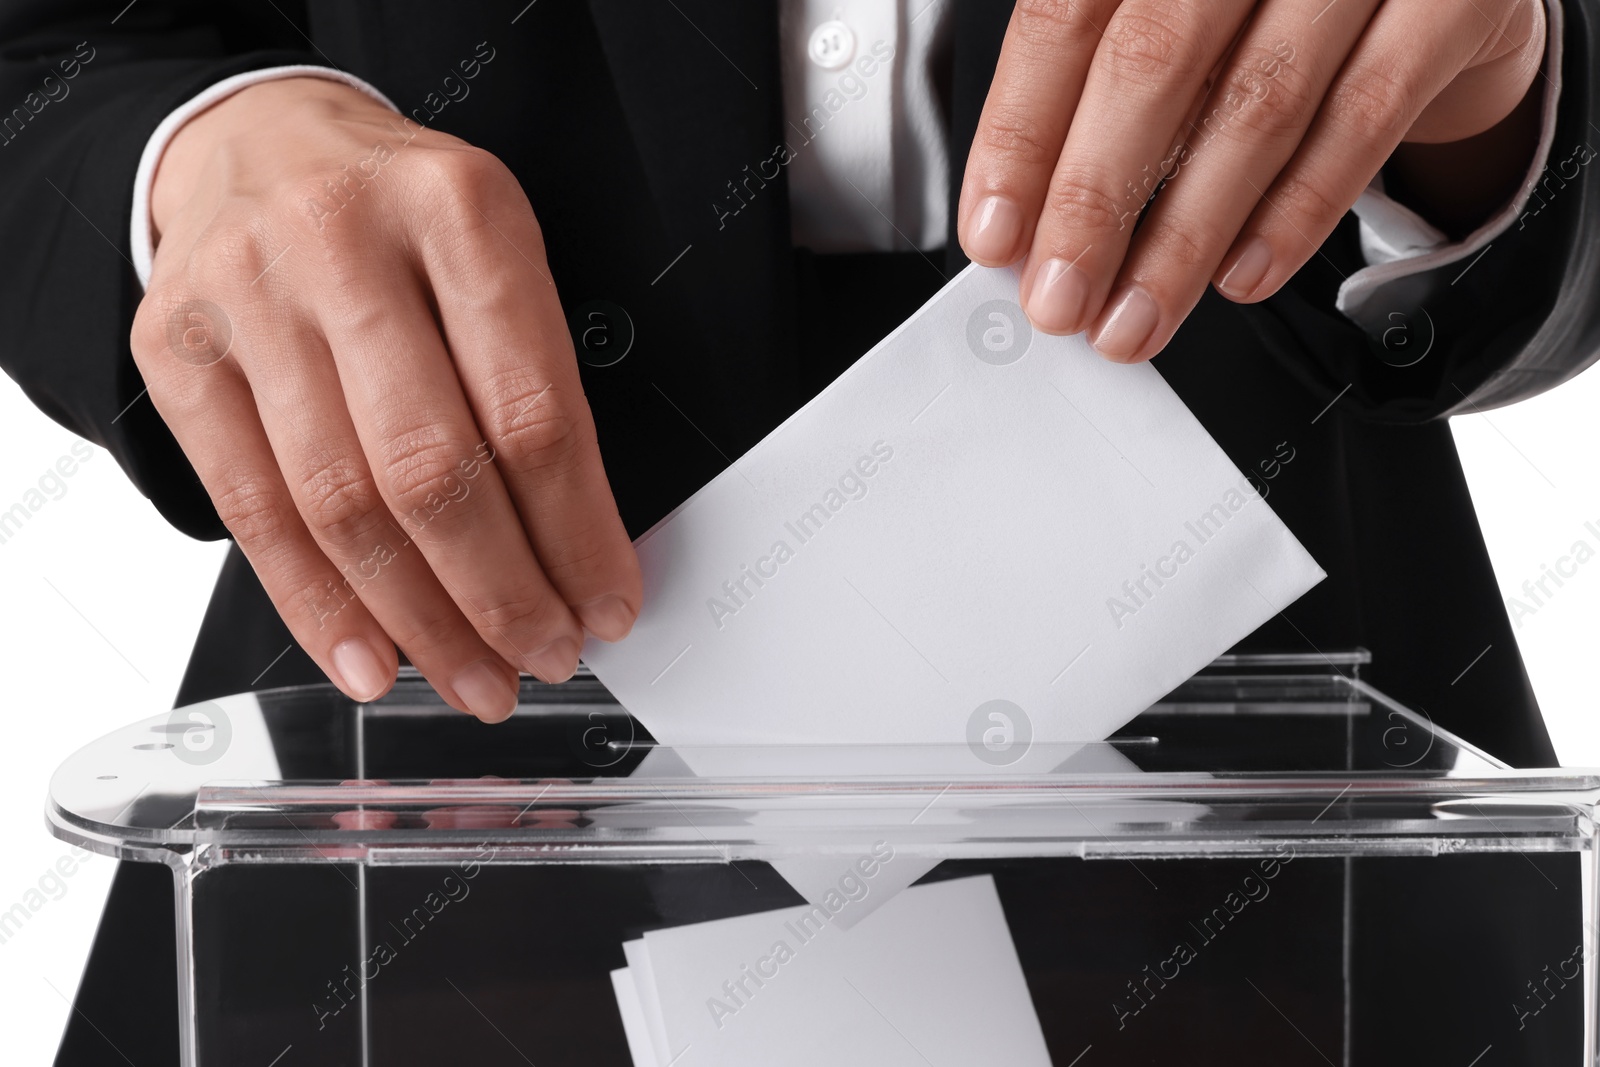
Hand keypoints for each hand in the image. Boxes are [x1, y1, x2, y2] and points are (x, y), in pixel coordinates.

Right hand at [132, 77, 640, 720]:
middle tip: (546, 654)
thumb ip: (535, 379)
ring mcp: (249, 300)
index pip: (532, 413)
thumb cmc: (400, 212)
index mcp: (458, 211)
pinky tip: (370, 658)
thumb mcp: (494, 250)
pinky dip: (317, 605)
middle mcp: (344, 247)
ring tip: (475, 675)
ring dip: (420, 621)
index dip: (577, 535)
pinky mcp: (178, 354)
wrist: (259, 142)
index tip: (608, 603)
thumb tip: (577, 548)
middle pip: (433, 471)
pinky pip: (253, 511)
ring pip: (342, 505)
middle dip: (502, 595)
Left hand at [958, 0, 1546, 361]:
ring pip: (1255, 104)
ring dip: (1184, 236)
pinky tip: (1241, 277)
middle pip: (1152, 61)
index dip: (1021, 135)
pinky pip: (1365, 120)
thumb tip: (1024, 223)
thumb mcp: (1171, 14)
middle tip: (1059, 301)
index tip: (994, 235)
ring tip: (1136, 317)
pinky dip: (1295, 212)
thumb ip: (1098, 90)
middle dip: (1093, 202)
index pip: (1065, 17)